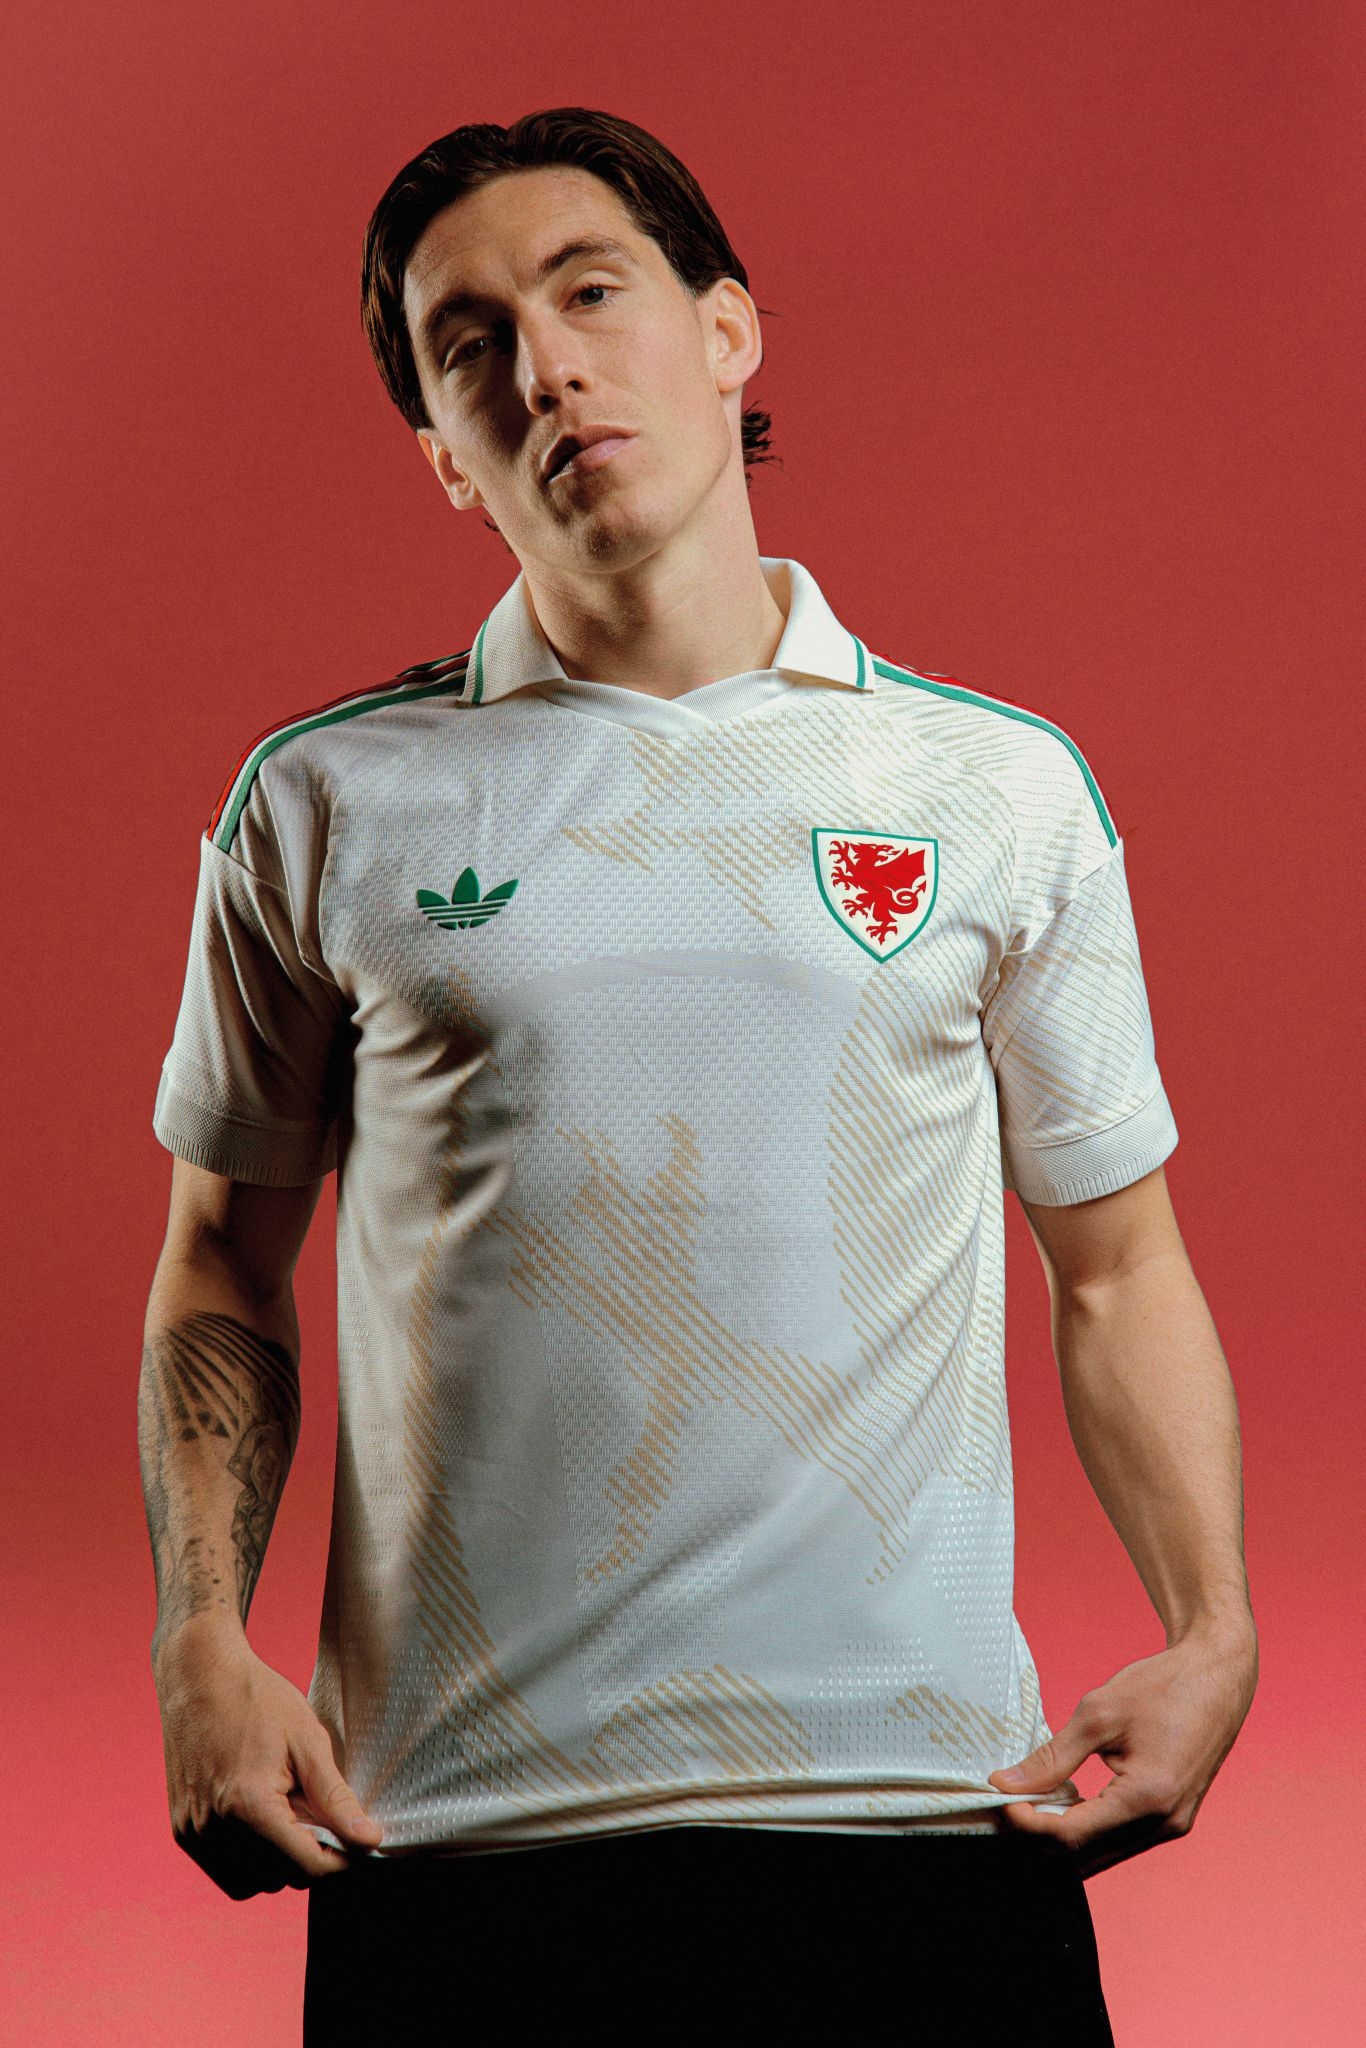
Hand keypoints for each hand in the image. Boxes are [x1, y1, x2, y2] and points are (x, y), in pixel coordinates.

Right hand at [153, 1615, 382, 1897]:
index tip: (357, 1841)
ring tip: (288, 1812)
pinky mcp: (182, 1831)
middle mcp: (215, 1829)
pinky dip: (248, 1858)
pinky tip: (261, 1816)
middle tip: (318, 1814)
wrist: (200, 1676)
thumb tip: (370, 1840)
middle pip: (281, 1879)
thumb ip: (337, 1798)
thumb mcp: (308, 1742)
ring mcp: (194, 1834)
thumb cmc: (259, 1700)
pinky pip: (224, 1870)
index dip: (341, 1861)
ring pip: (251, 1884)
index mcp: (250, 1807)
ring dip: (277, 1863)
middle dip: (308, 1856)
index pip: (308, 1868)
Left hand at [987, 1623, 1257, 1878]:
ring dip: (1061, 1837)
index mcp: (1149, 1798)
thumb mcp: (1099, 1714)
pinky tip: (1063, 1803)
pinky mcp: (1172, 1818)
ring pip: (1102, 1854)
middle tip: (1006, 1804)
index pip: (1072, 1835)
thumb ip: (1052, 1757)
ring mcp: (1172, 1826)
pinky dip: (1087, 1829)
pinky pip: (1120, 1840)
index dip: (1027, 1825)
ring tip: (1028, 1803)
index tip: (999, 1800)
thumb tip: (1008, 1784)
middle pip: (1085, 1856)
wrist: (1216, 1676)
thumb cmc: (1163, 1687)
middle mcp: (1165, 1823)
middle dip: (1039, 1838)